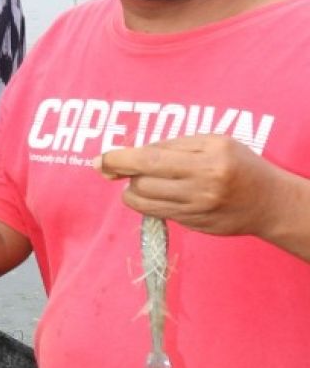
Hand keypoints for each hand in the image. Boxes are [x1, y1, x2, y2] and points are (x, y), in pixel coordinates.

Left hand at [98, 134, 282, 236]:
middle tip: (126, 167)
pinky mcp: (193, 225)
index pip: (150, 160)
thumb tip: (127, 157)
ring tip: (145, 179)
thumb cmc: (237, 163)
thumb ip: (170, 146)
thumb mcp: (210, 142)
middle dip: (127, 174)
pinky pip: (156, 213)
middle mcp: (202, 187)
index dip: (119, 160)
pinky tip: (159, 192)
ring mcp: (197, 210)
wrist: (269, 202)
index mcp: (208, 160)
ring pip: (144, 201)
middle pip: (143, 182)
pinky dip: (148, 202)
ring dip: (134, 190)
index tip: (100, 161)